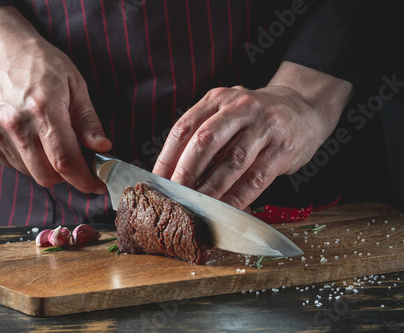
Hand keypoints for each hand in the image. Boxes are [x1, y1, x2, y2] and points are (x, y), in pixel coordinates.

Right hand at [0, 6, 110, 192]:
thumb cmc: (40, 63)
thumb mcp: (75, 84)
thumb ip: (88, 120)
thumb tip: (102, 148)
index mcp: (43, 109)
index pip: (66, 162)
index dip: (85, 180)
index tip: (98, 185)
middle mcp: (15, 124)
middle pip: (47, 176)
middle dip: (68, 175)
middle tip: (76, 158)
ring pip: (30, 173)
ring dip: (47, 166)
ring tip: (49, 139)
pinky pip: (13, 165)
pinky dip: (28, 159)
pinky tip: (30, 136)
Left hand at [153, 61, 353, 208]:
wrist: (303, 108)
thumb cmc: (254, 119)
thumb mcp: (226, 113)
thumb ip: (202, 135)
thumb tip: (173, 173)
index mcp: (218, 99)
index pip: (184, 128)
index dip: (168, 156)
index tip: (156, 180)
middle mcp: (240, 107)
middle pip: (205, 141)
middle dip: (186, 172)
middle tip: (174, 195)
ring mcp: (265, 126)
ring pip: (232, 161)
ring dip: (211, 188)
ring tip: (197, 205)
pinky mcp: (284, 147)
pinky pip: (257, 177)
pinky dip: (239, 196)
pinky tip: (226, 209)